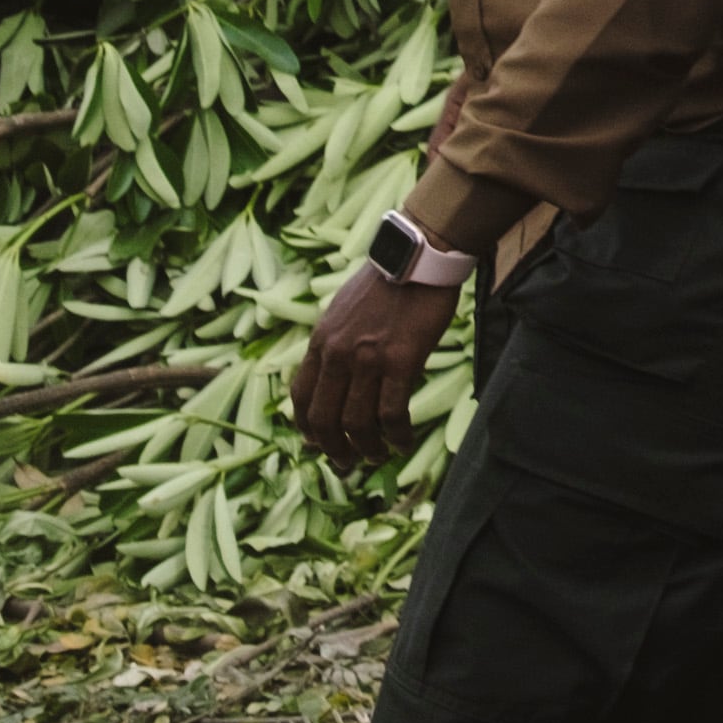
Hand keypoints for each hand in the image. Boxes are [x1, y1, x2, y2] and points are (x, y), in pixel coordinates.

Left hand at [288, 262, 455, 468]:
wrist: (420, 258)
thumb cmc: (388, 282)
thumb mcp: (344, 311)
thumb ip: (335, 344)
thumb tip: (333, 375)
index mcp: (321, 342)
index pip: (301, 398)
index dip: (307, 428)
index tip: (318, 444)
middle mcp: (338, 355)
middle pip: (325, 419)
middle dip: (334, 450)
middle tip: (347, 464)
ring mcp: (368, 360)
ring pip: (358, 422)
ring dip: (366, 448)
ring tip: (376, 458)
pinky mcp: (401, 361)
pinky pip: (393, 412)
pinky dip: (396, 435)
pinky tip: (403, 443)